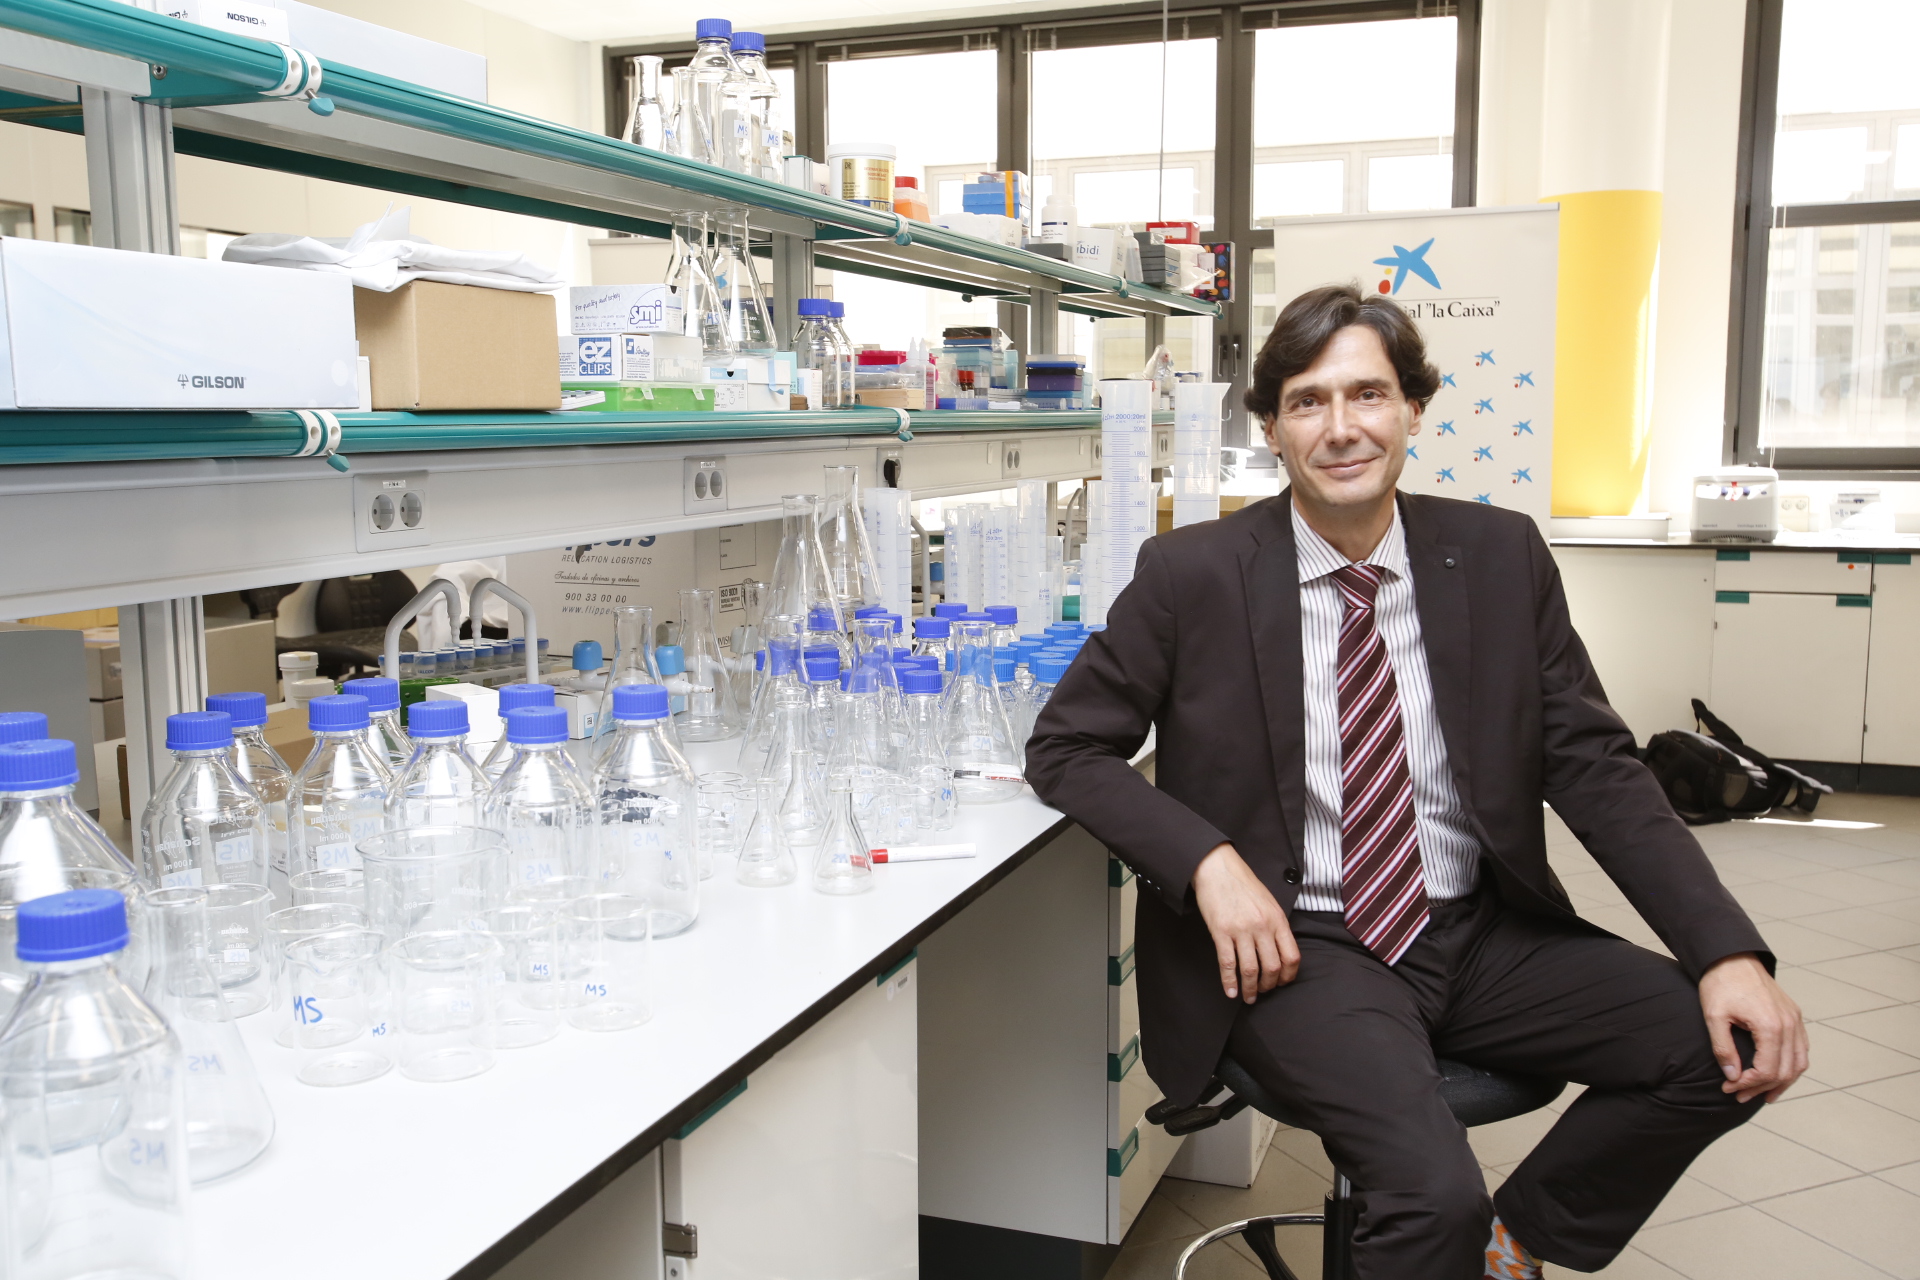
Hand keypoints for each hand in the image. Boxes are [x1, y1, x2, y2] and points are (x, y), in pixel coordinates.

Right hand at [1191, 843, 1299, 1002]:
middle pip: (1272, 967)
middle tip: (1263, 992)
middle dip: (1269, 986)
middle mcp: (1262, 926)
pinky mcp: (1221, 932)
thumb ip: (1276, 926)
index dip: (1288, 976)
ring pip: (1250, 969)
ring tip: (1248, 997)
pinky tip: (1230, 991)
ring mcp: (1241, 930)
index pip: (1292, 956)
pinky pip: (1227, 963)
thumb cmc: (1243, 884)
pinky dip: (1229, 982)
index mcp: (1278, 919)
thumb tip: (1280, 951)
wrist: (1218, 869)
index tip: (1282, 983)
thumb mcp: (1269, 903)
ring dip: (1250, 988)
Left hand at [1699, 952, 1807, 1103]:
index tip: (1728, 1088)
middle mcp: (1789, 1025)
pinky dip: (1792, 1066)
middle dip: (1761, 1088)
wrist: (1732, 956)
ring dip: (1782, 1082)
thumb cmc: (1720, 984)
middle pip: (1785, 1071)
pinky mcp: (1794, 1015)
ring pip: (1799, 1063)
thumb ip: (1723, 1049)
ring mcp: (1795, 1020)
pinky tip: (1777, 1074)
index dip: (1748, 1085)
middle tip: (1739, 1096)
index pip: (1767, 1071)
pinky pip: (1801, 1049)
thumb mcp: (1713, 1017)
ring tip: (1763, 1095)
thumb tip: (1733, 1077)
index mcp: (1770, 1026)